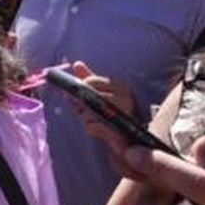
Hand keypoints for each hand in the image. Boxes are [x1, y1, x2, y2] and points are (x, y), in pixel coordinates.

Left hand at [67, 61, 139, 176]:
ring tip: (92, 120)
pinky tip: (96, 129)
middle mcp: (127, 99)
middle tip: (80, 109)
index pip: (92, 81)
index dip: (79, 88)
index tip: (73, 95)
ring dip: (86, 117)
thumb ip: (91, 79)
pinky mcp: (119, 133)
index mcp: (123, 87)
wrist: (132, 141)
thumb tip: (77, 64)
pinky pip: (94, 127)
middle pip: (90, 95)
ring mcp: (124, 116)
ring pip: (90, 111)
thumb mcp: (103, 95)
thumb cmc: (114, 115)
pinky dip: (90, 128)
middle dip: (81, 104)